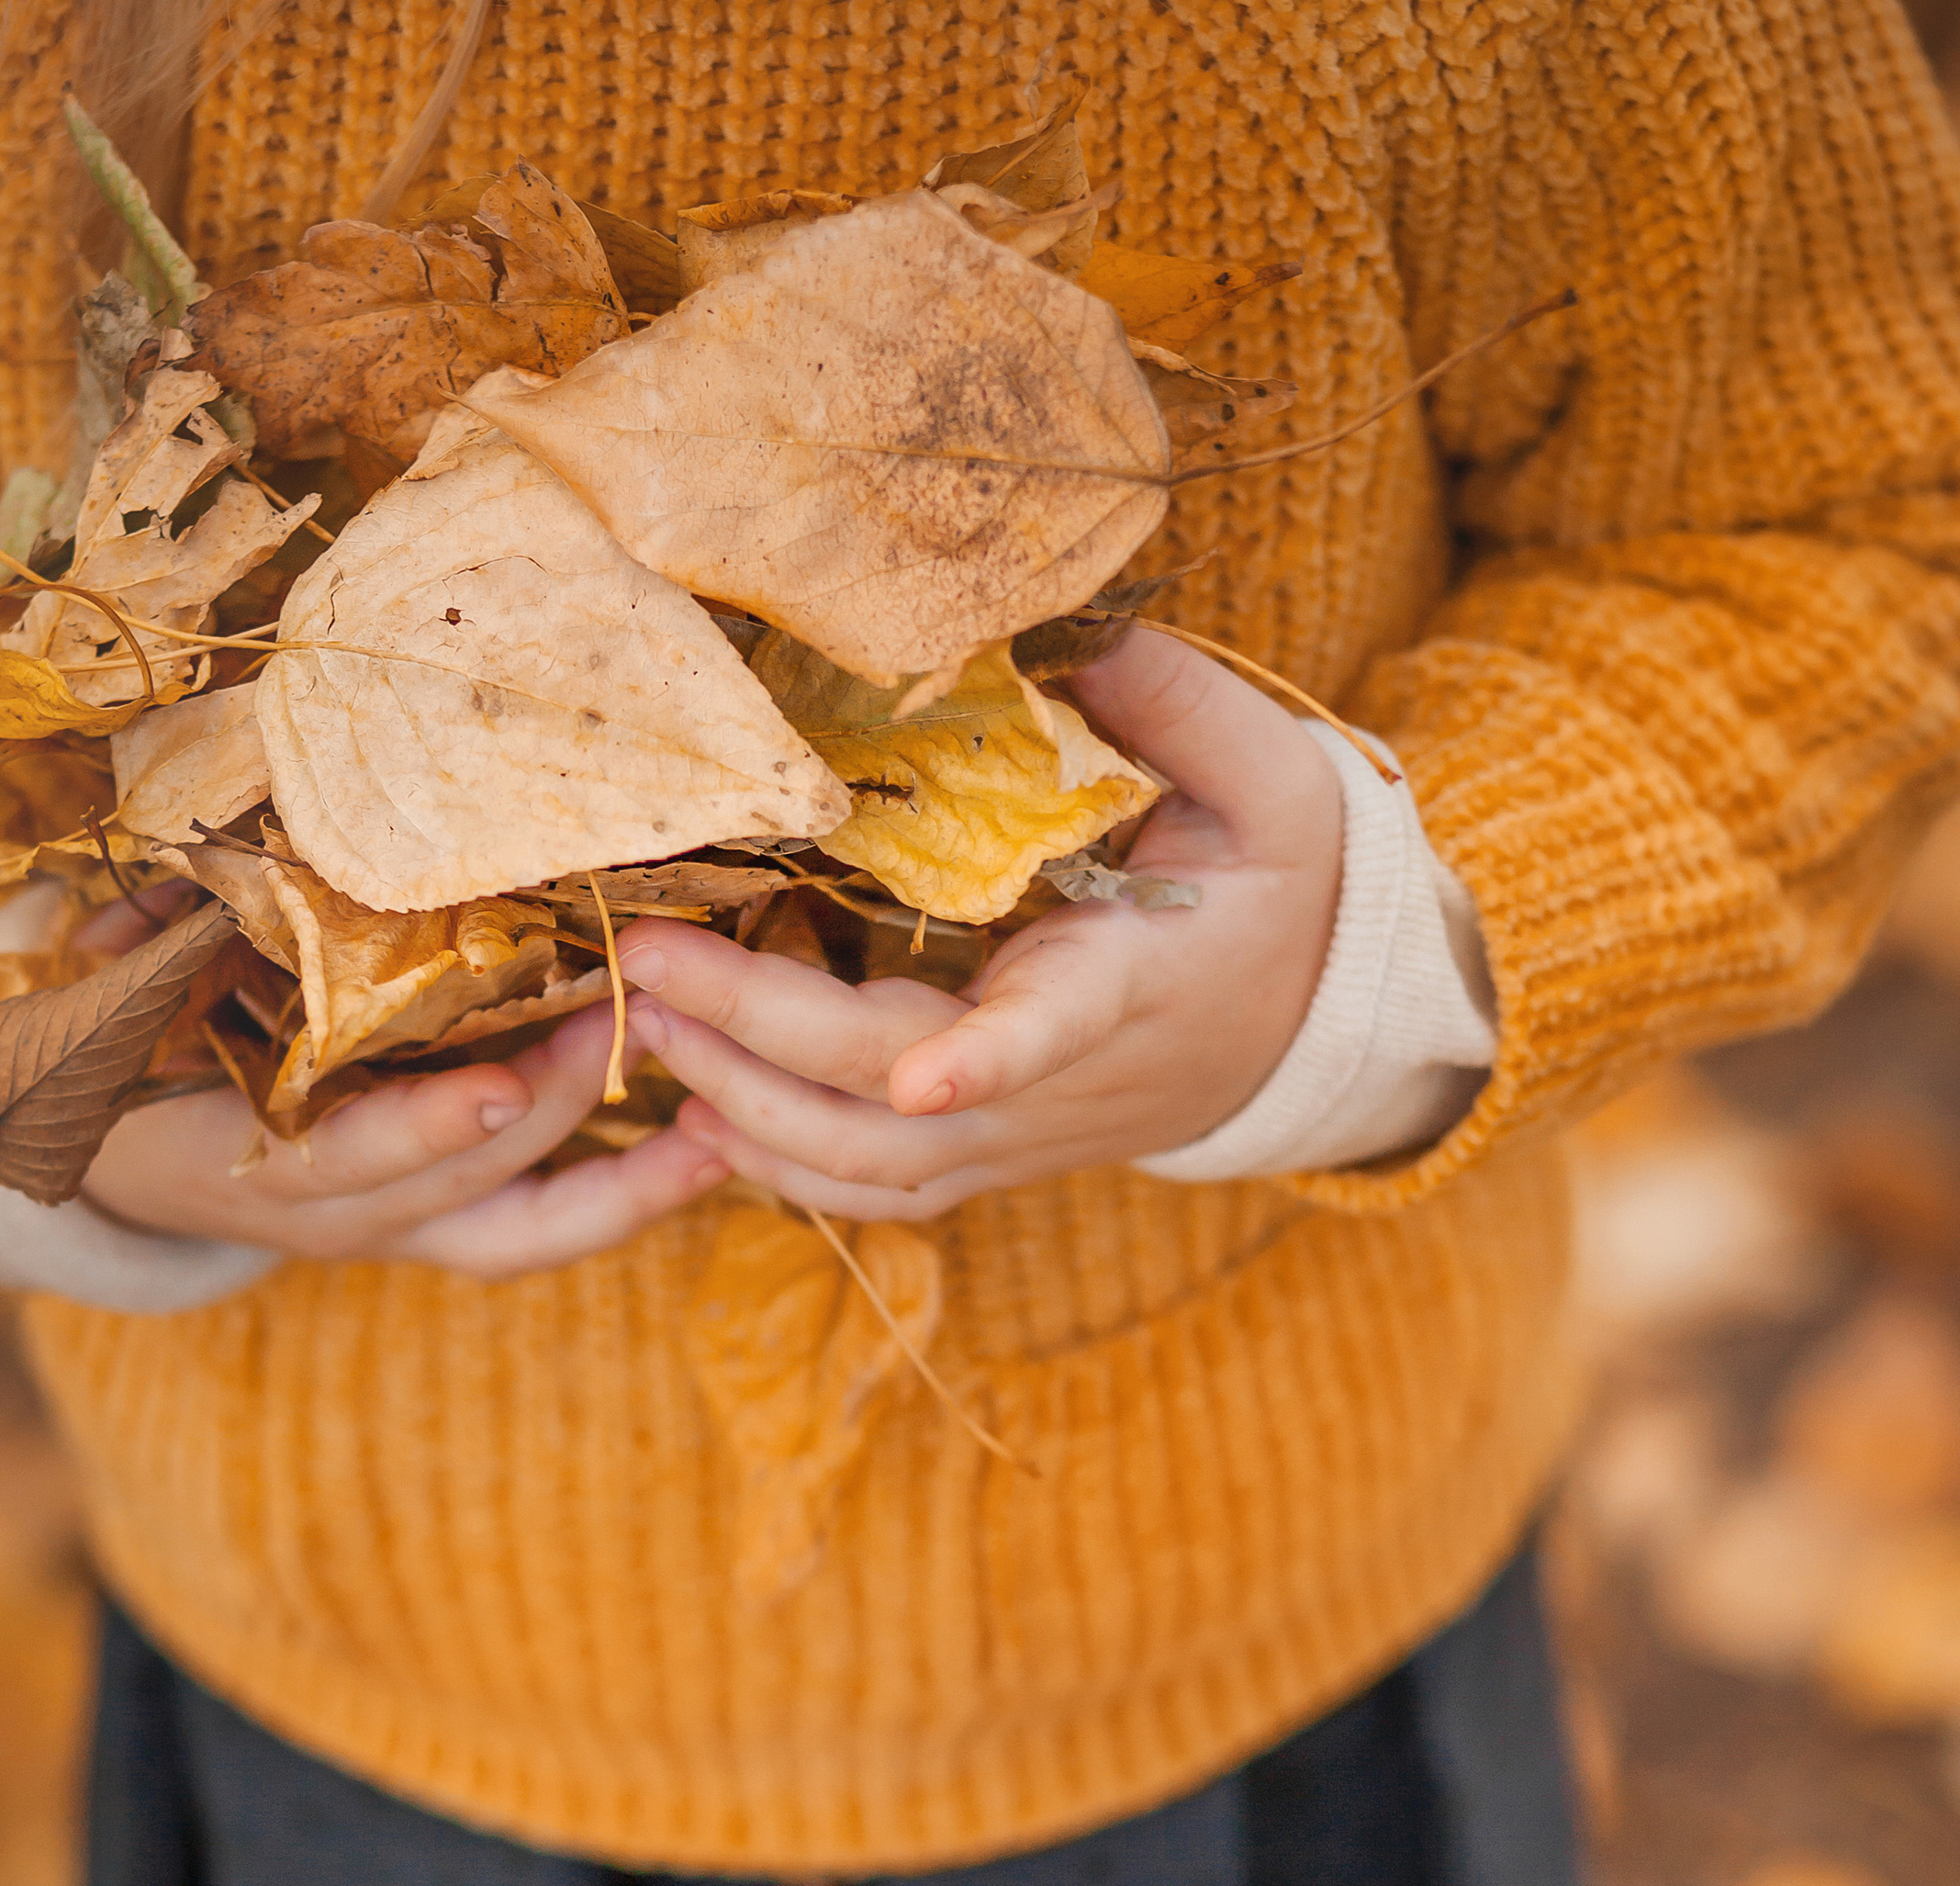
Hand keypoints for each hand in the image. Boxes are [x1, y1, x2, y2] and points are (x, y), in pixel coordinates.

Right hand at [75, 896, 725, 1274]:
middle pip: (469, 1181)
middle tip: (638, 1018)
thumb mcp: (141, 1000)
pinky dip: (626, 1196)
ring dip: (630, 1185)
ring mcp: (400, 1232)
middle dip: (560, 1102)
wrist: (129, 1173)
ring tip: (720, 1121)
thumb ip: (172, 937)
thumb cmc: (144, 1058)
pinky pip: (544, 1232)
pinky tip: (707, 1145)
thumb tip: (183, 859)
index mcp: (261, 1158)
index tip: (498, 1089)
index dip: (424, 1130)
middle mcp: (343, 1214)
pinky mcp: (445, 1232)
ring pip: (529, 1235)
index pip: (350, 1156)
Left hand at [613, 628, 1347, 1221]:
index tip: (924, 1081)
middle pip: (898, 1099)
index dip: (989, 1059)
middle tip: (649, 964)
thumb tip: (1058, 622)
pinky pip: (873, 1190)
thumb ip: (1171, 698)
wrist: (1310, 1020)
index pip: (1054, 1031)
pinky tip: (698, 1109)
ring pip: (872, 1169)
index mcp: (1131, 981)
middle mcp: (1066, 1083)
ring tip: (650, 1033)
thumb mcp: (1267, 775)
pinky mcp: (990, 1155)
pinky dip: (779, 1164)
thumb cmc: (1283, 882)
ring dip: (750, 1112)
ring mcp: (1020, 1135)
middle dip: (763, 1037)